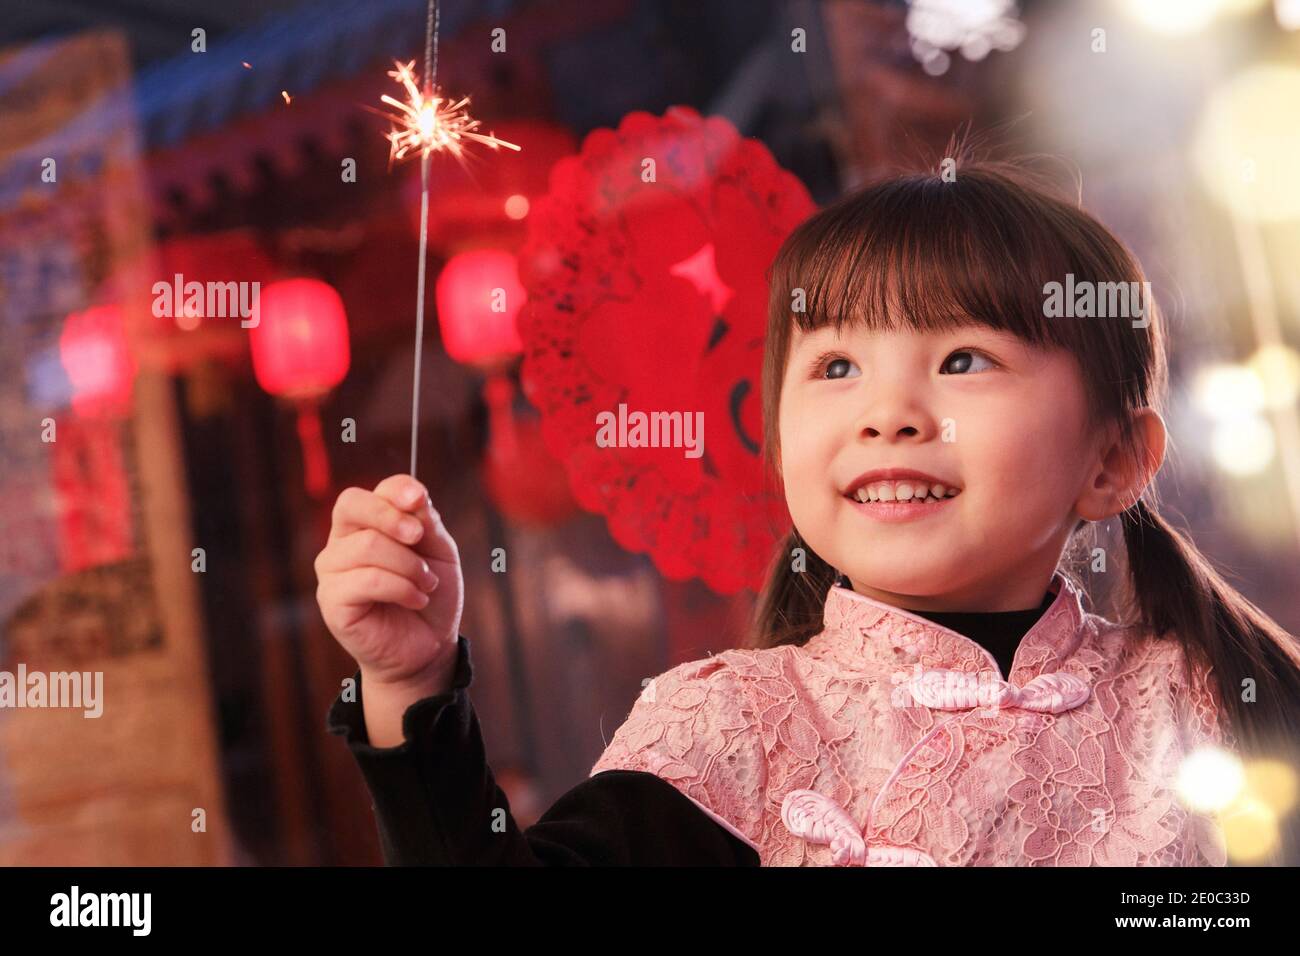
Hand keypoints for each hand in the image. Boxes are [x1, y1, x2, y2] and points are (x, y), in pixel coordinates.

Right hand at [314, 474, 464, 691]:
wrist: (427, 646)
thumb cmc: (430, 593)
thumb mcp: (439, 552)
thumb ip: (426, 522)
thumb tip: (414, 495)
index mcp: (365, 525)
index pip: (368, 493)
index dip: (394, 490)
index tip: (419, 499)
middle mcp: (341, 543)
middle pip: (351, 506)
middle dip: (391, 516)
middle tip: (420, 537)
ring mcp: (332, 572)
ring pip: (367, 545)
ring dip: (409, 565)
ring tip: (426, 583)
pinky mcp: (332, 601)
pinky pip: (367, 580)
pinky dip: (402, 588)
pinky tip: (416, 600)